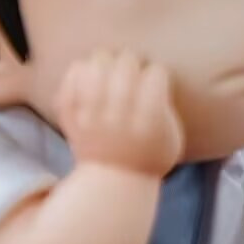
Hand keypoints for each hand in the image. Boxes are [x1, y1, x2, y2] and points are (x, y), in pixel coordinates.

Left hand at [56, 50, 183, 177]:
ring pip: (96, 65)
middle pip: (126, 64)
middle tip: (135, 70)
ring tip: (112, 68)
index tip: (157, 82)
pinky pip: (70, 78)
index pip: (156, 74)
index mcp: (149, 120)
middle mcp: (118, 115)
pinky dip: (81, 70)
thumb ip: (166, 105)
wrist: (113, 182)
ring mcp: (90, 115)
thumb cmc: (151, 155)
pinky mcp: (70, 115)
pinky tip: (90, 75)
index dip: (158, 74)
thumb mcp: (173, 135)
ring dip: (108, 61)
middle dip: (134, 62)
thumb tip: (151, 73)